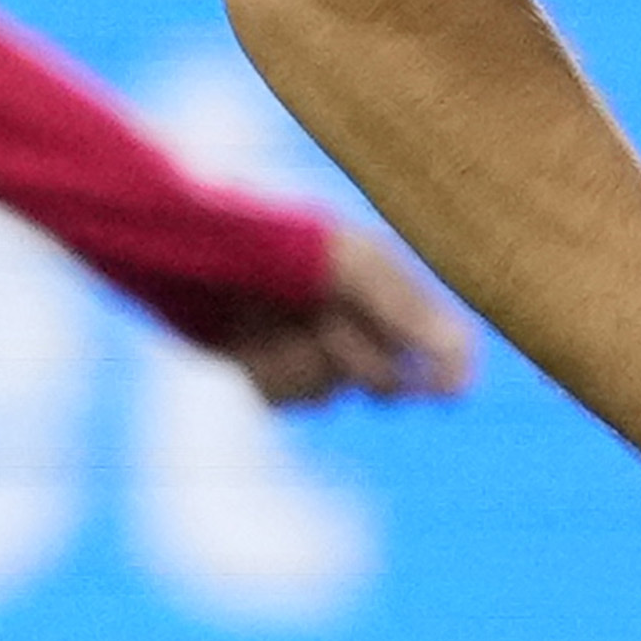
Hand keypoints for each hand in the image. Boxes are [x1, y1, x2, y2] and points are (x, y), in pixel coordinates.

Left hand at [187, 219, 475, 411]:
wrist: (176, 247)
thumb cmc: (269, 240)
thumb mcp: (348, 268)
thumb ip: (409, 313)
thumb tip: (464, 373)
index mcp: (383, 280)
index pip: (441, 339)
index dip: (444, 370)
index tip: (441, 392)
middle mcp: (351, 314)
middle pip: (387, 379)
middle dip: (356, 361)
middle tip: (325, 326)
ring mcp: (308, 342)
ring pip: (329, 394)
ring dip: (298, 367)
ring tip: (268, 325)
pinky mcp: (268, 365)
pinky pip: (284, 400)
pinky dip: (265, 376)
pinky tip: (243, 341)